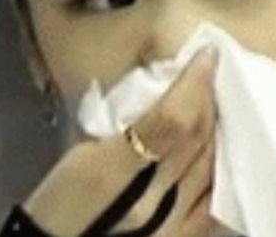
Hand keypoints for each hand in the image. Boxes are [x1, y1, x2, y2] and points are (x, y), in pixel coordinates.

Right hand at [22, 45, 233, 235]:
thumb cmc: (55, 207)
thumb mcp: (74, 158)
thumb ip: (108, 129)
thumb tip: (145, 100)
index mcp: (111, 173)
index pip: (169, 121)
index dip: (193, 85)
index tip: (205, 57)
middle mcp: (149, 202)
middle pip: (196, 142)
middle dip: (209, 102)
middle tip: (213, 74)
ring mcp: (170, 227)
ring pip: (211, 169)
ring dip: (219, 133)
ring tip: (218, 108)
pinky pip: (214, 204)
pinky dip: (220, 172)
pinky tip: (218, 158)